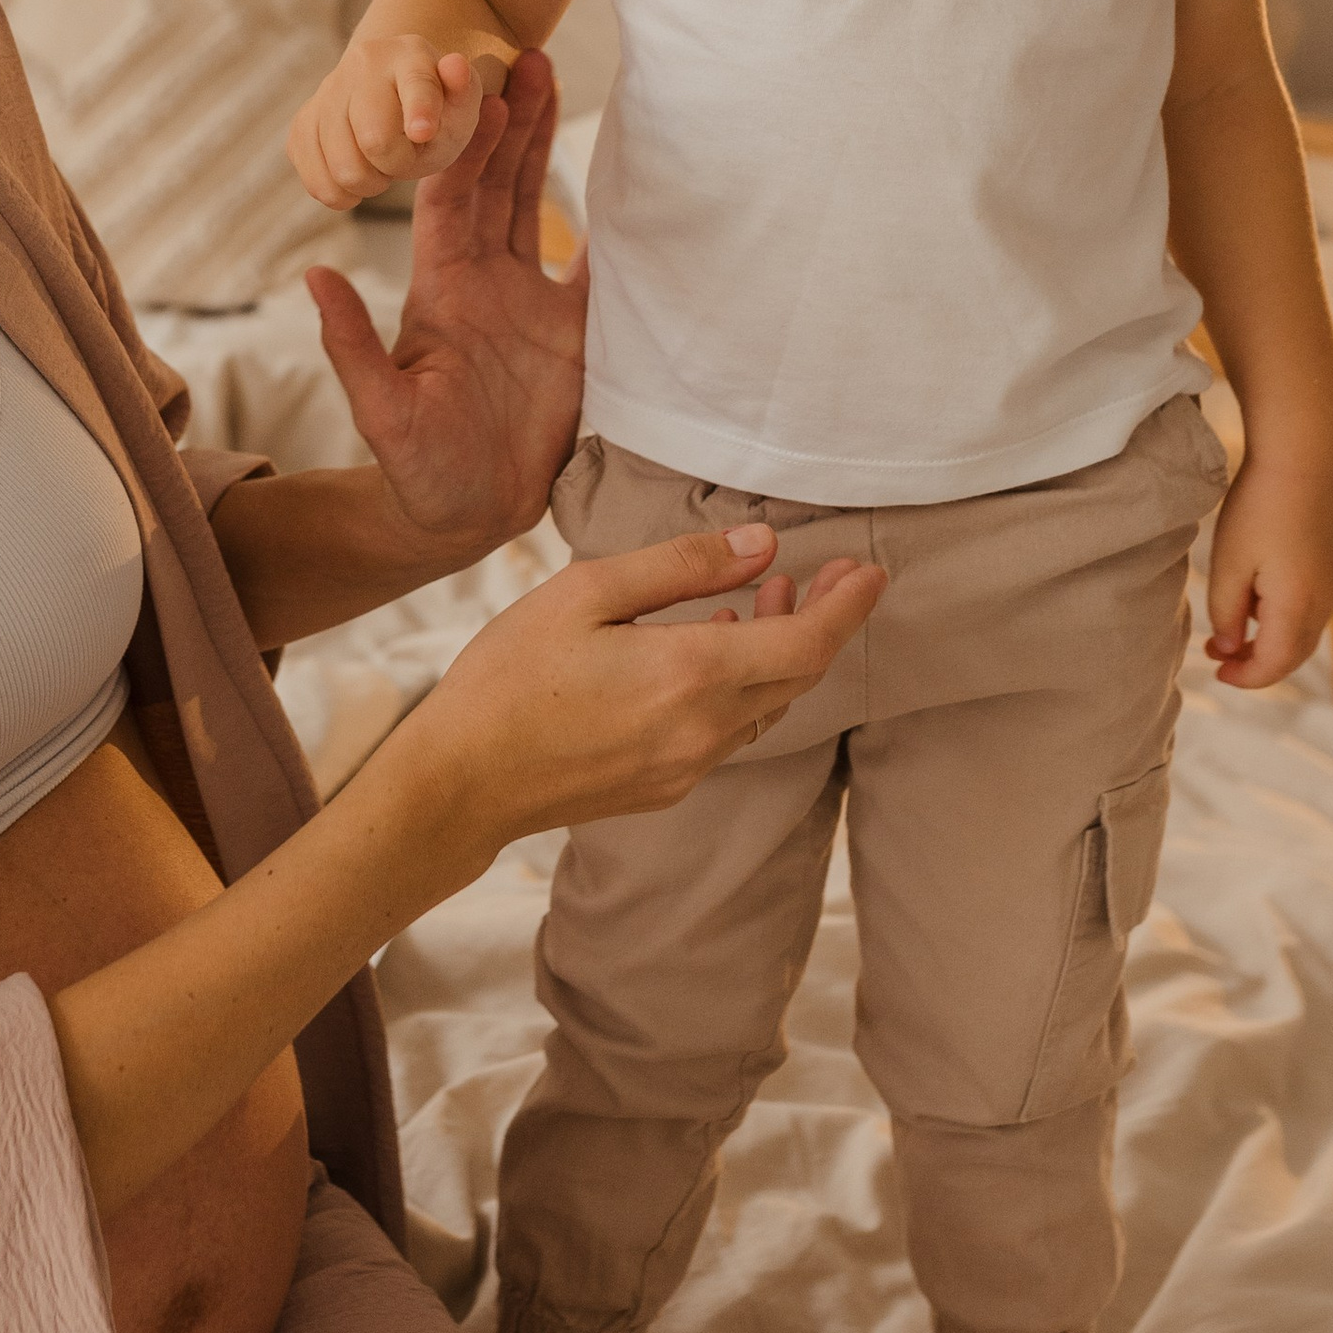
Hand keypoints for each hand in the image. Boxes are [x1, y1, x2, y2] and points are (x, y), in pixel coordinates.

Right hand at [288, 29, 495, 210]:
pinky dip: (340, 192)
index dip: (419, 110)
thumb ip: (465, 94)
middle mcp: (363, 63)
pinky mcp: (302, 123)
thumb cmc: (435, 112)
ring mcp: (326, 91)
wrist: (390, 99)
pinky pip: (316, 180)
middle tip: (406, 155)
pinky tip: (357, 173)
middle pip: (375, 140)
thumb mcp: (461, 108)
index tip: (423, 131)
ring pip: (343, 168)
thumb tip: (456, 66)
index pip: (415, 85)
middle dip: (398, 164)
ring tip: (381, 164)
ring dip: (370, 182)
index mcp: (412, 55)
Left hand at [302, 51, 585, 559]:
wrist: (466, 518)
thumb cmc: (417, 470)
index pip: (450, 199)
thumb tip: (313, 278)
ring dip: (542, 142)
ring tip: (550, 76)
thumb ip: (354, 349)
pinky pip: (594, 263)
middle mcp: (484, 281)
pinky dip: (608, 218)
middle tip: (522, 54)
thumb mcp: (384, 414)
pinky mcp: (574, 332)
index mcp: (440, 289)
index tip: (473, 86)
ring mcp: (528, 301)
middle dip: (507, 119)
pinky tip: (623, 169)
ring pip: (536, 203)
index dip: (459, 144)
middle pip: (495, 182)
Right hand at [397, 520, 883, 861]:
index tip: (870, 570)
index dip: (848, 606)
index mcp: (690, 676)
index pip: (807, 644)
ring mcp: (686, 766)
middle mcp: (704, 731)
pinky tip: (709, 648)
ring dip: (778, 653)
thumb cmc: (509, 677)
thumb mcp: (586, 593)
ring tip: (764, 598)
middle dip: (821, 621)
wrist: (461, 782)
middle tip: (828, 571)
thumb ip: (681, 567)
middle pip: (795, 676)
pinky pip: (728, 731)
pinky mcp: (664, 787)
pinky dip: (741, 685)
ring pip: (764, 705)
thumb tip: (763, 545)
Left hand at [1204, 451, 1332, 687]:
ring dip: (1272, 635)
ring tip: (1233, 621)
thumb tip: (1229, 646)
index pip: (1274, 664)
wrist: (1305, 454)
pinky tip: (1261, 588)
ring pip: (1307, 627)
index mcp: (1298, 605)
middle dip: (1257, 661)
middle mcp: (1328, 599)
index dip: (1245, 677)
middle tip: (1218, 653)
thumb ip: (1225, 612)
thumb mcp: (1228, 562)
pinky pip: (1316, 601)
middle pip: (1295, 652)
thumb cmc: (1259, 506)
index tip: (1217, 673)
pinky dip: (1288, 611)